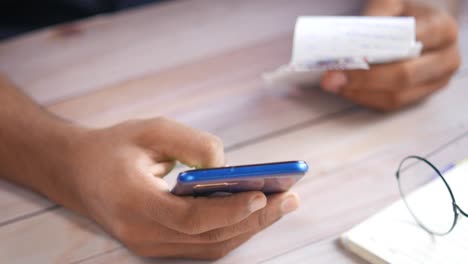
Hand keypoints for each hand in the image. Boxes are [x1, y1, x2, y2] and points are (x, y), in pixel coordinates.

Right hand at [46, 117, 298, 258]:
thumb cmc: (113, 147)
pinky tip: (255, 211)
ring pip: (211, 247)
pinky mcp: (158, 245)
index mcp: (133, 202)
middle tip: (290, 198)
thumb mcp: (150, 129)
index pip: (190, 218)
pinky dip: (232, 229)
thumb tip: (228, 167)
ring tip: (281, 204)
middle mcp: (142, 233)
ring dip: (249, 226)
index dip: (230, 209)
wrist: (77, 172)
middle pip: (209, 238)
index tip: (264, 194)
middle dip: (255, 219)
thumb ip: (191, 144)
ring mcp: (149, 245)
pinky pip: (203, 245)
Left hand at [320, 0, 460, 110]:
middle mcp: (445, 58)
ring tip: (334, 84)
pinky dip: (364, 98)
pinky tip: (346, 89)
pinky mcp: (420, 96)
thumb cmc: (404, 15)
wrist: (418, 26)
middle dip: (364, 78)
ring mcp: (435, 81)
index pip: (410, 44)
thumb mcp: (391, 5)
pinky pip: (390, 104)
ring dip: (360, 92)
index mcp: (442, 29)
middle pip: (403, 75)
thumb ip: (375, 17)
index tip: (350, 57)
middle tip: (333, 76)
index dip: (378, 53)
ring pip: (396, 95)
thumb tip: (352, 44)